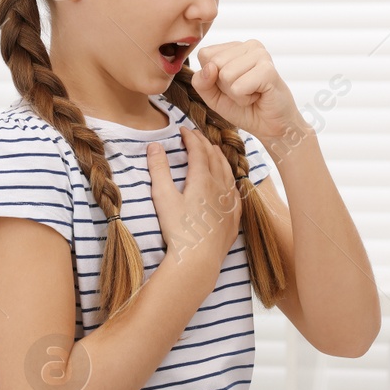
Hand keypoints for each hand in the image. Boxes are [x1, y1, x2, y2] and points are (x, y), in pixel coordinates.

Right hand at [147, 126, 239, 266]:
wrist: (199, 260)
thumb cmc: (179, 230)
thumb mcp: (163, 197)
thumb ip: (158, 169)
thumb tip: (154, 145)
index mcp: (202, 179)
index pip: (198, 150)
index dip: (190, 137)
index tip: (182, 129)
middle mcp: (220, 187)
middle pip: (215, 157)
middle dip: (205, 143)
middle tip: (195, 136)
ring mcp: (229, 202)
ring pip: (228, 172)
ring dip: (219, 157)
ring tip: (213, 151)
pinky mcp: (234, 217)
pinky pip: (235, 191)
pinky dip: (230, 179)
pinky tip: (228, 182)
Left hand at [191, 40, 303, 142]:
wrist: (270, 125)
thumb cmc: (242, 108)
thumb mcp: (212, 96)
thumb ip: (201, 81)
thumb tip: (210, 67)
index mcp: (235, 47)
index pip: (204, 54)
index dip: (211, 77)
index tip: (230, 84)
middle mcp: (249, 45)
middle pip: (213, 64)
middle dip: (224, 86)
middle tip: (243, 90)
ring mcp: (261, 55)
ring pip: (225, 75)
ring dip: (235, 93)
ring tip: (251, 93)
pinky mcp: (268, 70)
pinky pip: (238, 87)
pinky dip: (244, 99)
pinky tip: (258, 96)